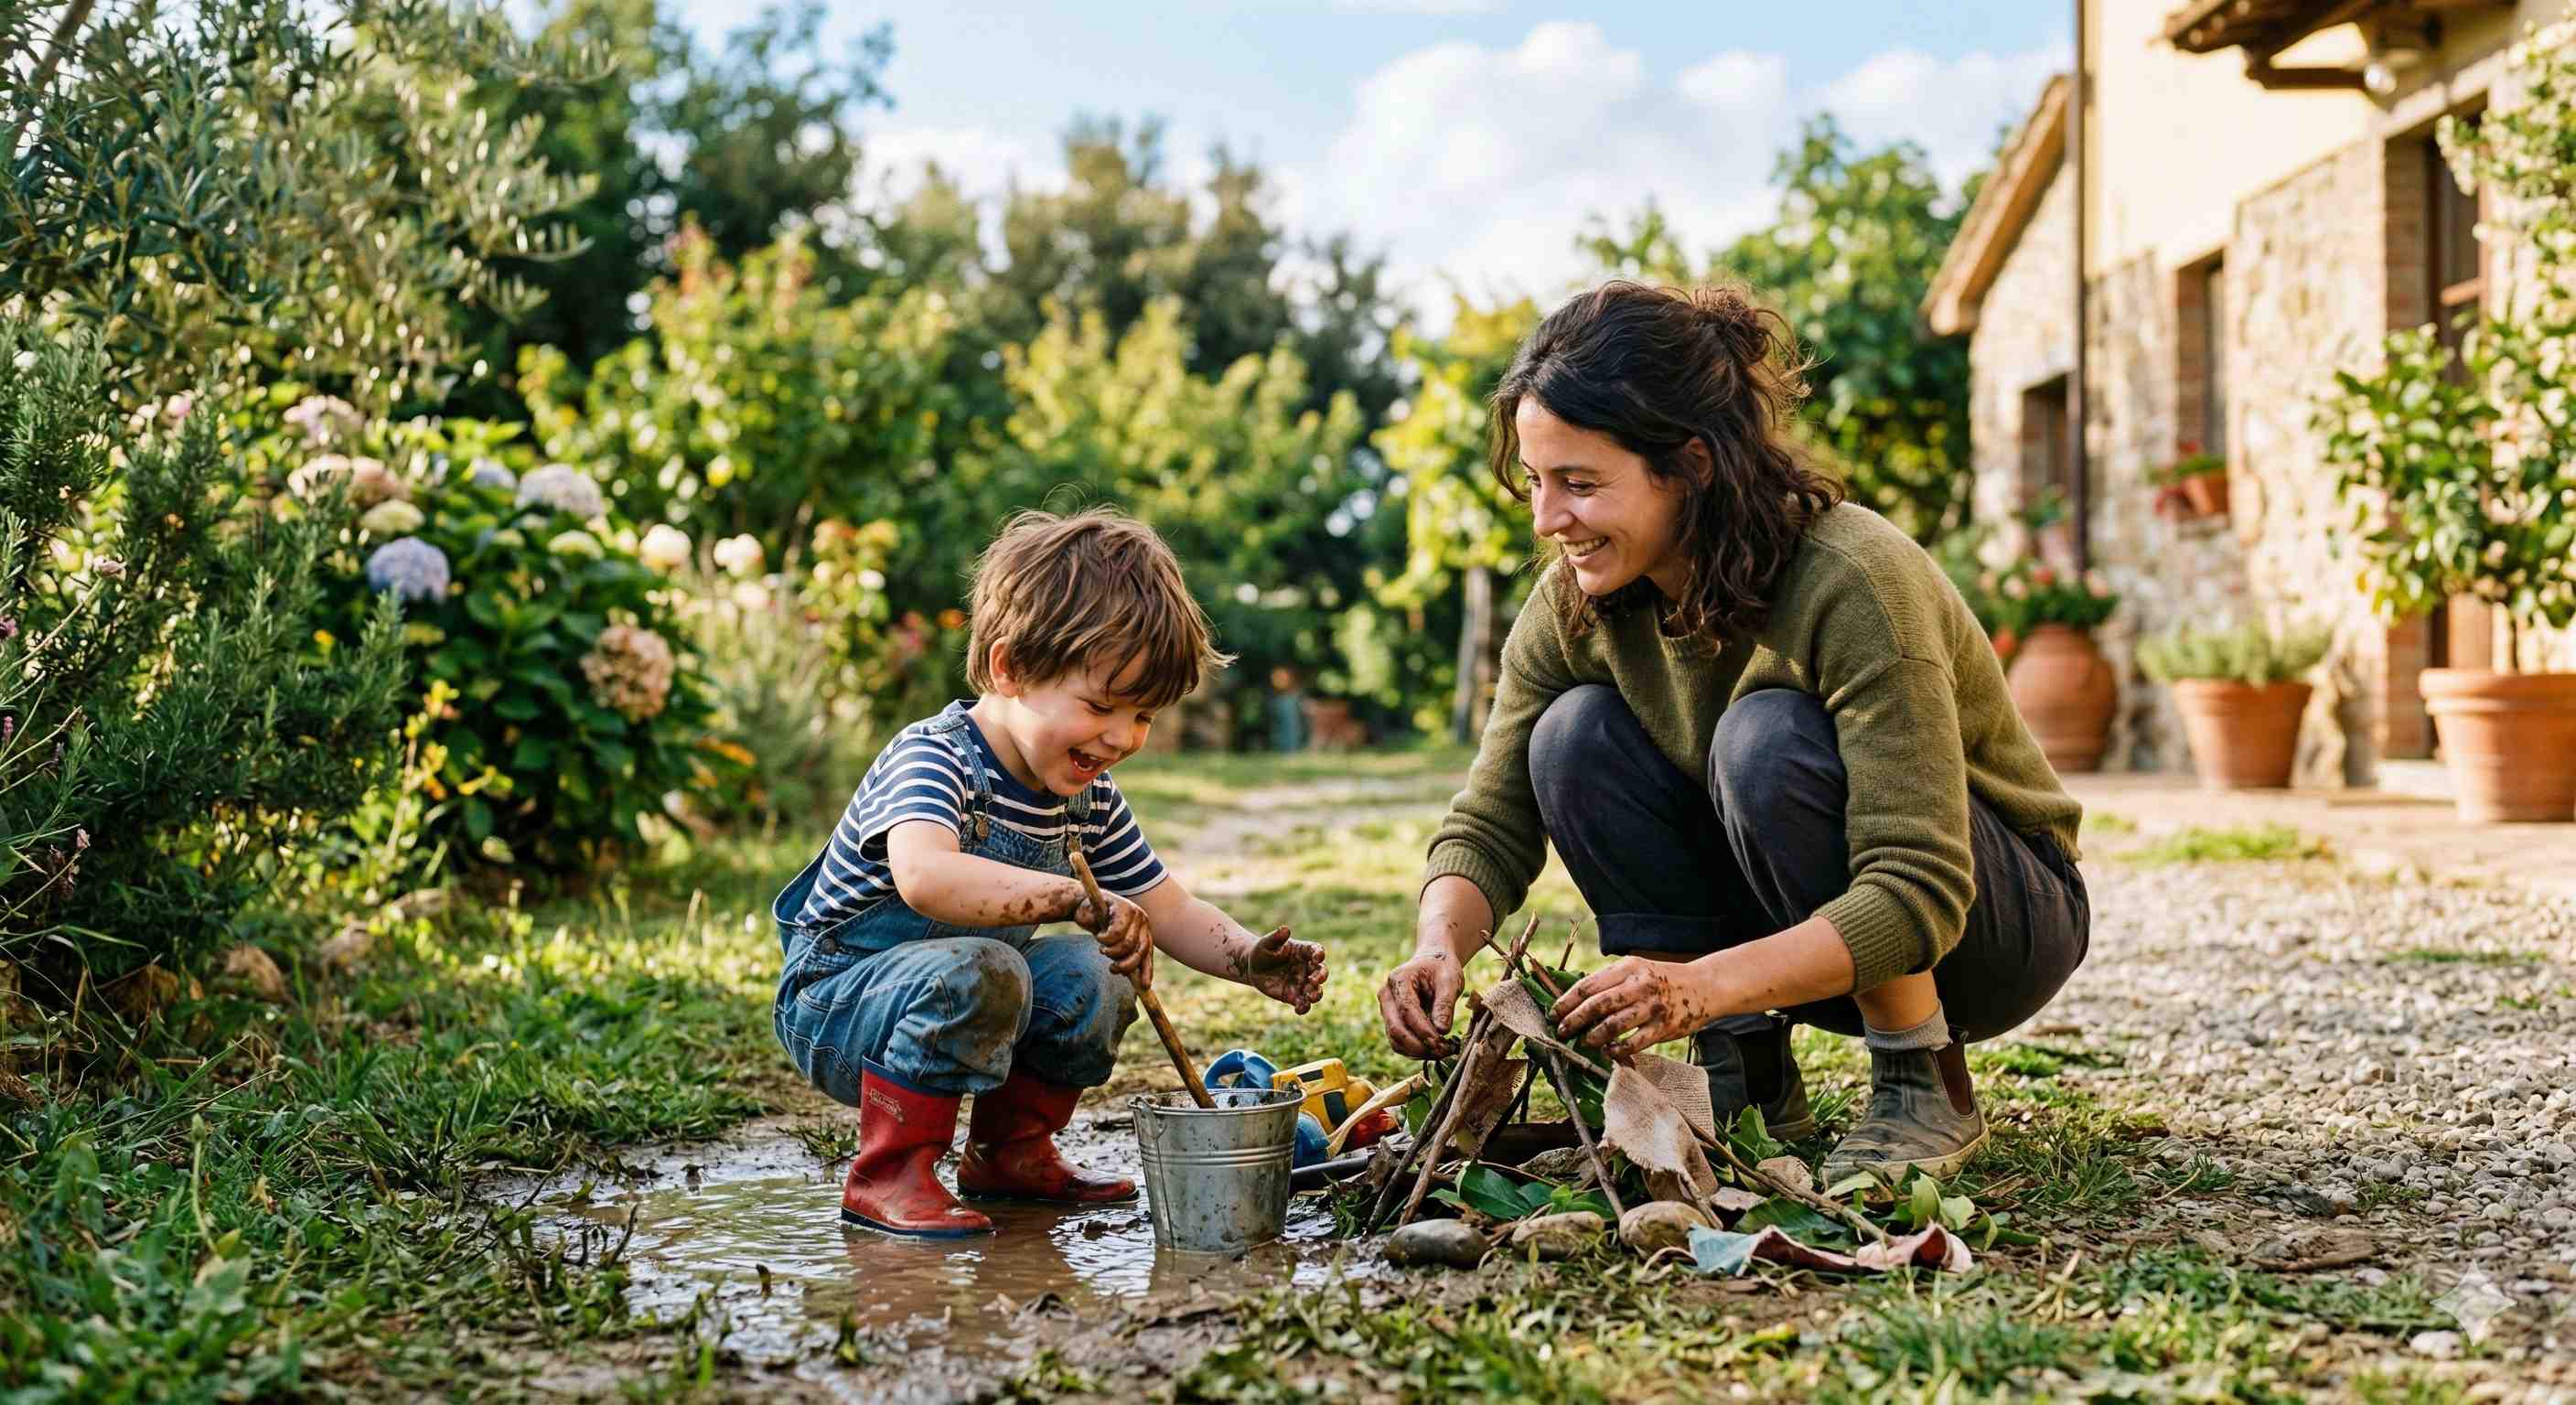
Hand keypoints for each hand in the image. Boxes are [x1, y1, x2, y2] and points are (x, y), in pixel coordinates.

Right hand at [1074, 889, 1155, 988]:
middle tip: (1112, 968)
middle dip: (1125, 965)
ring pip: (1127, 944)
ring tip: (1102, 949)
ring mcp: (1133, 912)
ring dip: (1111, 952)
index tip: (1144, 986)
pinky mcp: (1122, 907)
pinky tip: (1099, 935)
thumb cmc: (1096, 924)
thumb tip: (1138, 981)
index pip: (1148, 952)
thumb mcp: (1113, 943)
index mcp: (1142, 928)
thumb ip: (1125, 955)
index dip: (1147, 969)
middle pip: (1139, 951)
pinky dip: (1104, 939)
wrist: (1080, 904)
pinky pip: (1115, 934)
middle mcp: (1142, 919)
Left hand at [1234, 926, 1326, 1012]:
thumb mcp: (1266, 943)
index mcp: (1303, 951)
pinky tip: (1299, 1009)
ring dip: (1316, 994)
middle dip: (1321, 977)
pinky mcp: (1294, 996)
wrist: (1254, 968)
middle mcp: (1307, 968)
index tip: (1317, 957)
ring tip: (1310, 997)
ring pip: (1316, 990)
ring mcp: (1302, 983)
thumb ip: (1276, 937)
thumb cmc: (1263, 951)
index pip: (1317, 951)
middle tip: (1314, 980)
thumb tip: (1285, 929)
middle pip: (1321, 972)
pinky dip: (1304, 1007)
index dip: (1319, 954)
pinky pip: (1303, 1003)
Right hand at [1377, 948, 1463, 1058]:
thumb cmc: (1442, 969)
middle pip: (1396, 1029)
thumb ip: (1445, 1004)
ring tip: (1441, 1052)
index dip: (1423, 1029)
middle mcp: (1386, 995)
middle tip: (1443, 1052)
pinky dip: (1415, 1051)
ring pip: (1395, 1040)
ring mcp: (1386, 1010)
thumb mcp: (1450, 980)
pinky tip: (1433, 1050)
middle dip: (1419, 1045)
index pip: (1407, 1010)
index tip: (1442, 1042)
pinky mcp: (1392, 1021)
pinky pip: (1399, 1042)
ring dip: (1417, 1052)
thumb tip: (1441, 1031)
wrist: (1433, 963)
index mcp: (1399, 980)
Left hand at [1549, 954, 1723, 1063]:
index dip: (1567, 1001)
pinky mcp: (1664, 1027)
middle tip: (1562, 1031)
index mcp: (1628, 968)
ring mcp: (1653, 1007)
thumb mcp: (1636, 969)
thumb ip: (1610, 981)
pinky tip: (1608, 1052)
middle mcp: (1640, 985)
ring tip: (1584, 1042)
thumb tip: (1574, 1000)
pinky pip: (1635, 1042)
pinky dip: (1617, 1050)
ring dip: (1593, 1037)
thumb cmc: (1661, 979)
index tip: (1554, 1013)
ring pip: (1614, 1025)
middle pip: (1598, 1005)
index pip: (1589, 985)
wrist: (1703, 985)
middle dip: (1575, 1020)